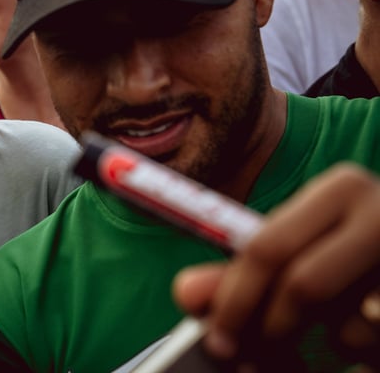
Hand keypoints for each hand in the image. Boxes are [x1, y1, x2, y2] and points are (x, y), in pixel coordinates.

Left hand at [173, 162, 379, 369]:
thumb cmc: (348, 254)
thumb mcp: (295, 252)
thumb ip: (240, 273)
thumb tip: (185, 292)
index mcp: (338, 190)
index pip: (266, 247)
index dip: (234, 300)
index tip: (217, 339)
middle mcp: (378, 211)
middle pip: (303, 285)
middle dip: (270, 328)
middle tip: (254, 357)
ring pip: (347, 325)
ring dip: (327, 343)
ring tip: (328, 335)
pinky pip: (373, 340)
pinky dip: (361, 350)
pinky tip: (364, 335)